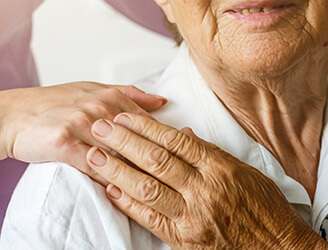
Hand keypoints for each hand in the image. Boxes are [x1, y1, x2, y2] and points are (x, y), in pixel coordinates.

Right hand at [0, 82, 165, 184]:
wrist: (16, 114)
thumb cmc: (56, 103)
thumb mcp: (94, 90)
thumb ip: (130, 95)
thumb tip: (161, 101)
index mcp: (111, 97)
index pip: (149, 122)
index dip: (165, 143)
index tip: (177, 158)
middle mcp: (100, 109)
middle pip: (139, 139)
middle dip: (157, 160)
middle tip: (173, 178)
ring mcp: (83, 125)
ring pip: (120, 154)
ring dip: (138, 173)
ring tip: (155, 188)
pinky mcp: (66, 144)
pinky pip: (96, 167)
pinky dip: (111, 179)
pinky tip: (122, 190)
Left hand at [87, 113, 326, 248]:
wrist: (275, 246)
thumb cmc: (261, 205)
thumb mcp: (242, 170)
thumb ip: (209, 152)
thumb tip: (182, 133)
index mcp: (218, 168)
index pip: (174, 141)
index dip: (145, 127)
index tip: (124, 117)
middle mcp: (203, 189)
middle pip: (155, 160)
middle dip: (123, 141)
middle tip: (100, 128)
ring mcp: (191, 216)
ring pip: (146, 187)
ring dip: (117, 169)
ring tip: (95, 154)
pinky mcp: (182, 239)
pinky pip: (149, 218)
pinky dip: (126, 202)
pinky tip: (109, 188)